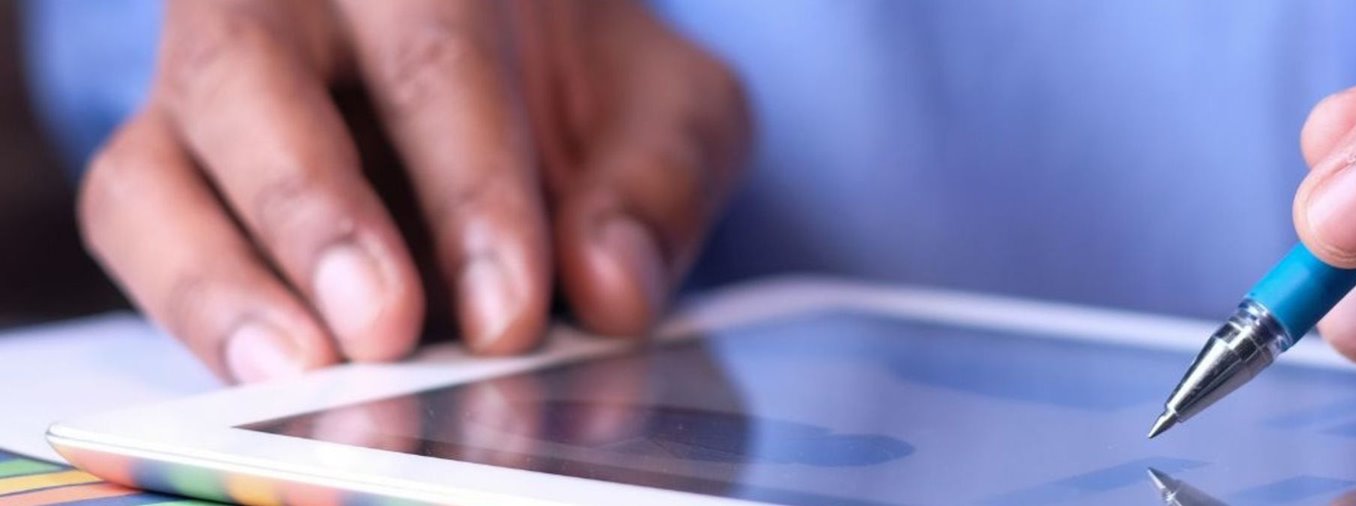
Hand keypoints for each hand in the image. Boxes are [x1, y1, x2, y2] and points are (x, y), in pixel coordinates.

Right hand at [78, 0, 747, 381]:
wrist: (533, 73)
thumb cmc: (588, 86)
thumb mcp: (667, 110)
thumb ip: (659, 179)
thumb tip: (611, 287)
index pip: (434, 56)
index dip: (469, 186)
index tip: (510, 309)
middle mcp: (293, 10)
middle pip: (248, 76)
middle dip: (316, 215)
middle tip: (382, 332)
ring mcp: (216, 98)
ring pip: (151, 170)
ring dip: (217, 284)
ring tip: (300, 371)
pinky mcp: (175, 180)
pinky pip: (138, 236)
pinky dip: (194, 312)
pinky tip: (272, 373)